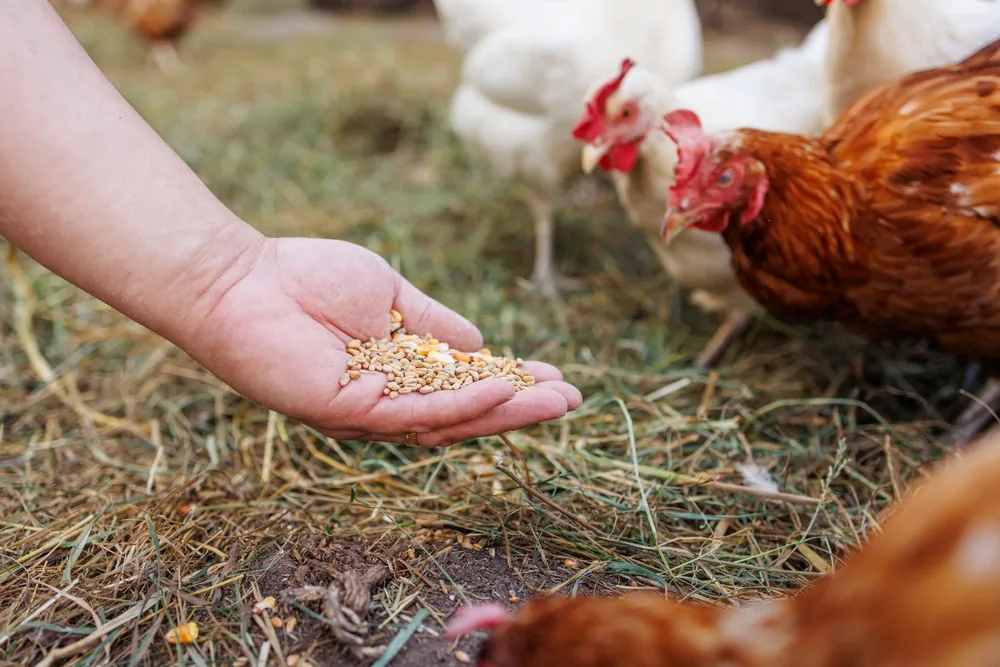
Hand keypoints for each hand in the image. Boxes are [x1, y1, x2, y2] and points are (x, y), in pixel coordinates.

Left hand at [183, 237, 582, 446]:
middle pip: (465, 413)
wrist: (243, 279)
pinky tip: (501, 390)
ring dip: (504, 412)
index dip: (512, 384)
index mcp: (398, 371)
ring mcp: (369, 411)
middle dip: (520, 407)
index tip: (556, 377)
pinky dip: (461, 404)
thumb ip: (434, 323)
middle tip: (572, 400)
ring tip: (556, 400)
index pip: (465, 385)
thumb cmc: (309, 278)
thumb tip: (483, 345)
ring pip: (448, 421)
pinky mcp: (348, 412)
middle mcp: (388, 398)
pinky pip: (415, 413)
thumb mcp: (390, 295)